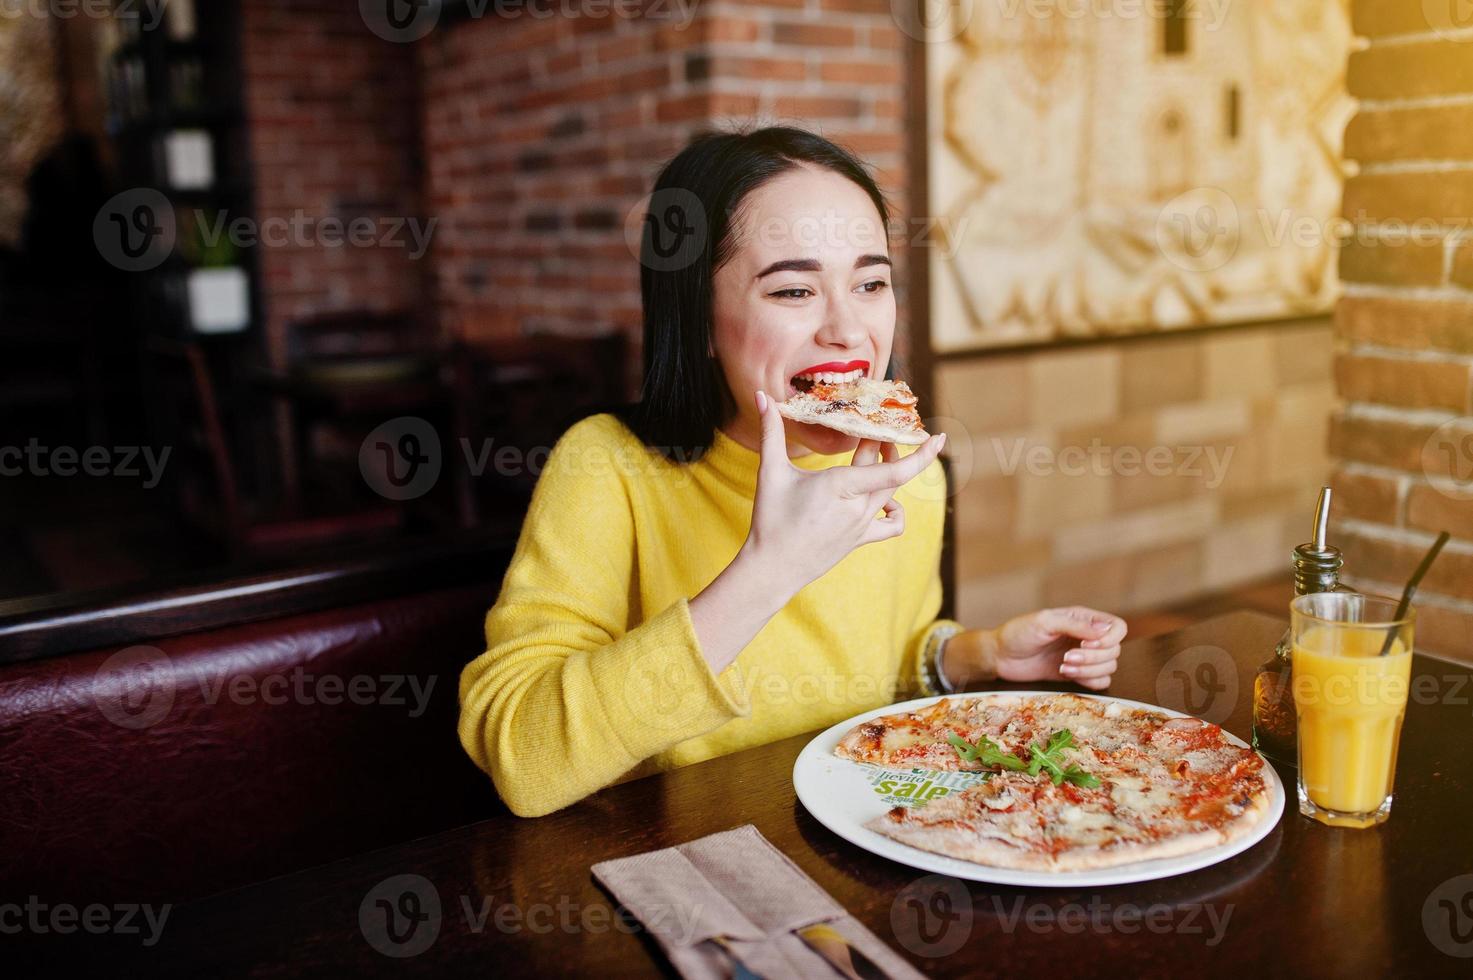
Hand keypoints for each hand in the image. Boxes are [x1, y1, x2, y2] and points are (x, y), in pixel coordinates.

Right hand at [742, 389, 944, 597]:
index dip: (920, 455)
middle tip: (875, 432)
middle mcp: (858, 507)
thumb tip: (761, 396)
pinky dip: (895, 511)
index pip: (893, 470)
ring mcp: (862, 526)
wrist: (772, 568)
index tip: (938, 437)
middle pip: (889, 471)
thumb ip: (770, 431)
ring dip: (890, 472)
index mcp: (841, 486)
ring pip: (891, 494)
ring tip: (877, 457)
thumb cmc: (770, 519)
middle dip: (886, 447)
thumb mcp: (770, 472)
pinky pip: (892, 525)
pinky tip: (882, 502)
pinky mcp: (861, 539)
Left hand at [991, 606, 1126, 690]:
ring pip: (1109, 667)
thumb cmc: (1018, 633)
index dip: (1109, 639)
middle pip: (1115, 650)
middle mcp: (1087, 637)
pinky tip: (1067, 675)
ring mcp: (1084, 656)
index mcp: (1083, 619)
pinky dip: (1089, 681)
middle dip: (1093, 658)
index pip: (1117, 627)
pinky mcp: (1077, 674)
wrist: (1001, 656)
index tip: (1087, 643)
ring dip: (1089, 670)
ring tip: (1063, 666)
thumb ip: (1075, 624)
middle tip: (1066, 658)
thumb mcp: (1044, 622)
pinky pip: (1101, 682)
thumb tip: (1105, 630)